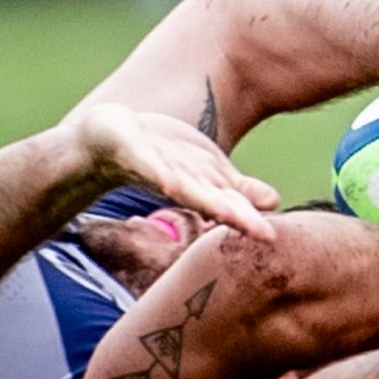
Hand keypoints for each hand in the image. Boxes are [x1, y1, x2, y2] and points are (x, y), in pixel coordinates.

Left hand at [61, 100, 279, 240]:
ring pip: (186, 188)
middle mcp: (181, 184)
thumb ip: (236, 188)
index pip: (231, 204)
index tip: (273, 237)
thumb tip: (274, 202)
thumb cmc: (159, 157)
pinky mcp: (132, 153)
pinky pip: (150, 166)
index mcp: (201, 187)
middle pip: (213, 201)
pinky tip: (172, 183)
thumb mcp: (205, 169)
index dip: (251, 220)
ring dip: (208, 201)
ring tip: (229, 213)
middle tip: (265, 236)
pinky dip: (162, 175)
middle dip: (237, 217)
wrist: (103, 141)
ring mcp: (156, 169)